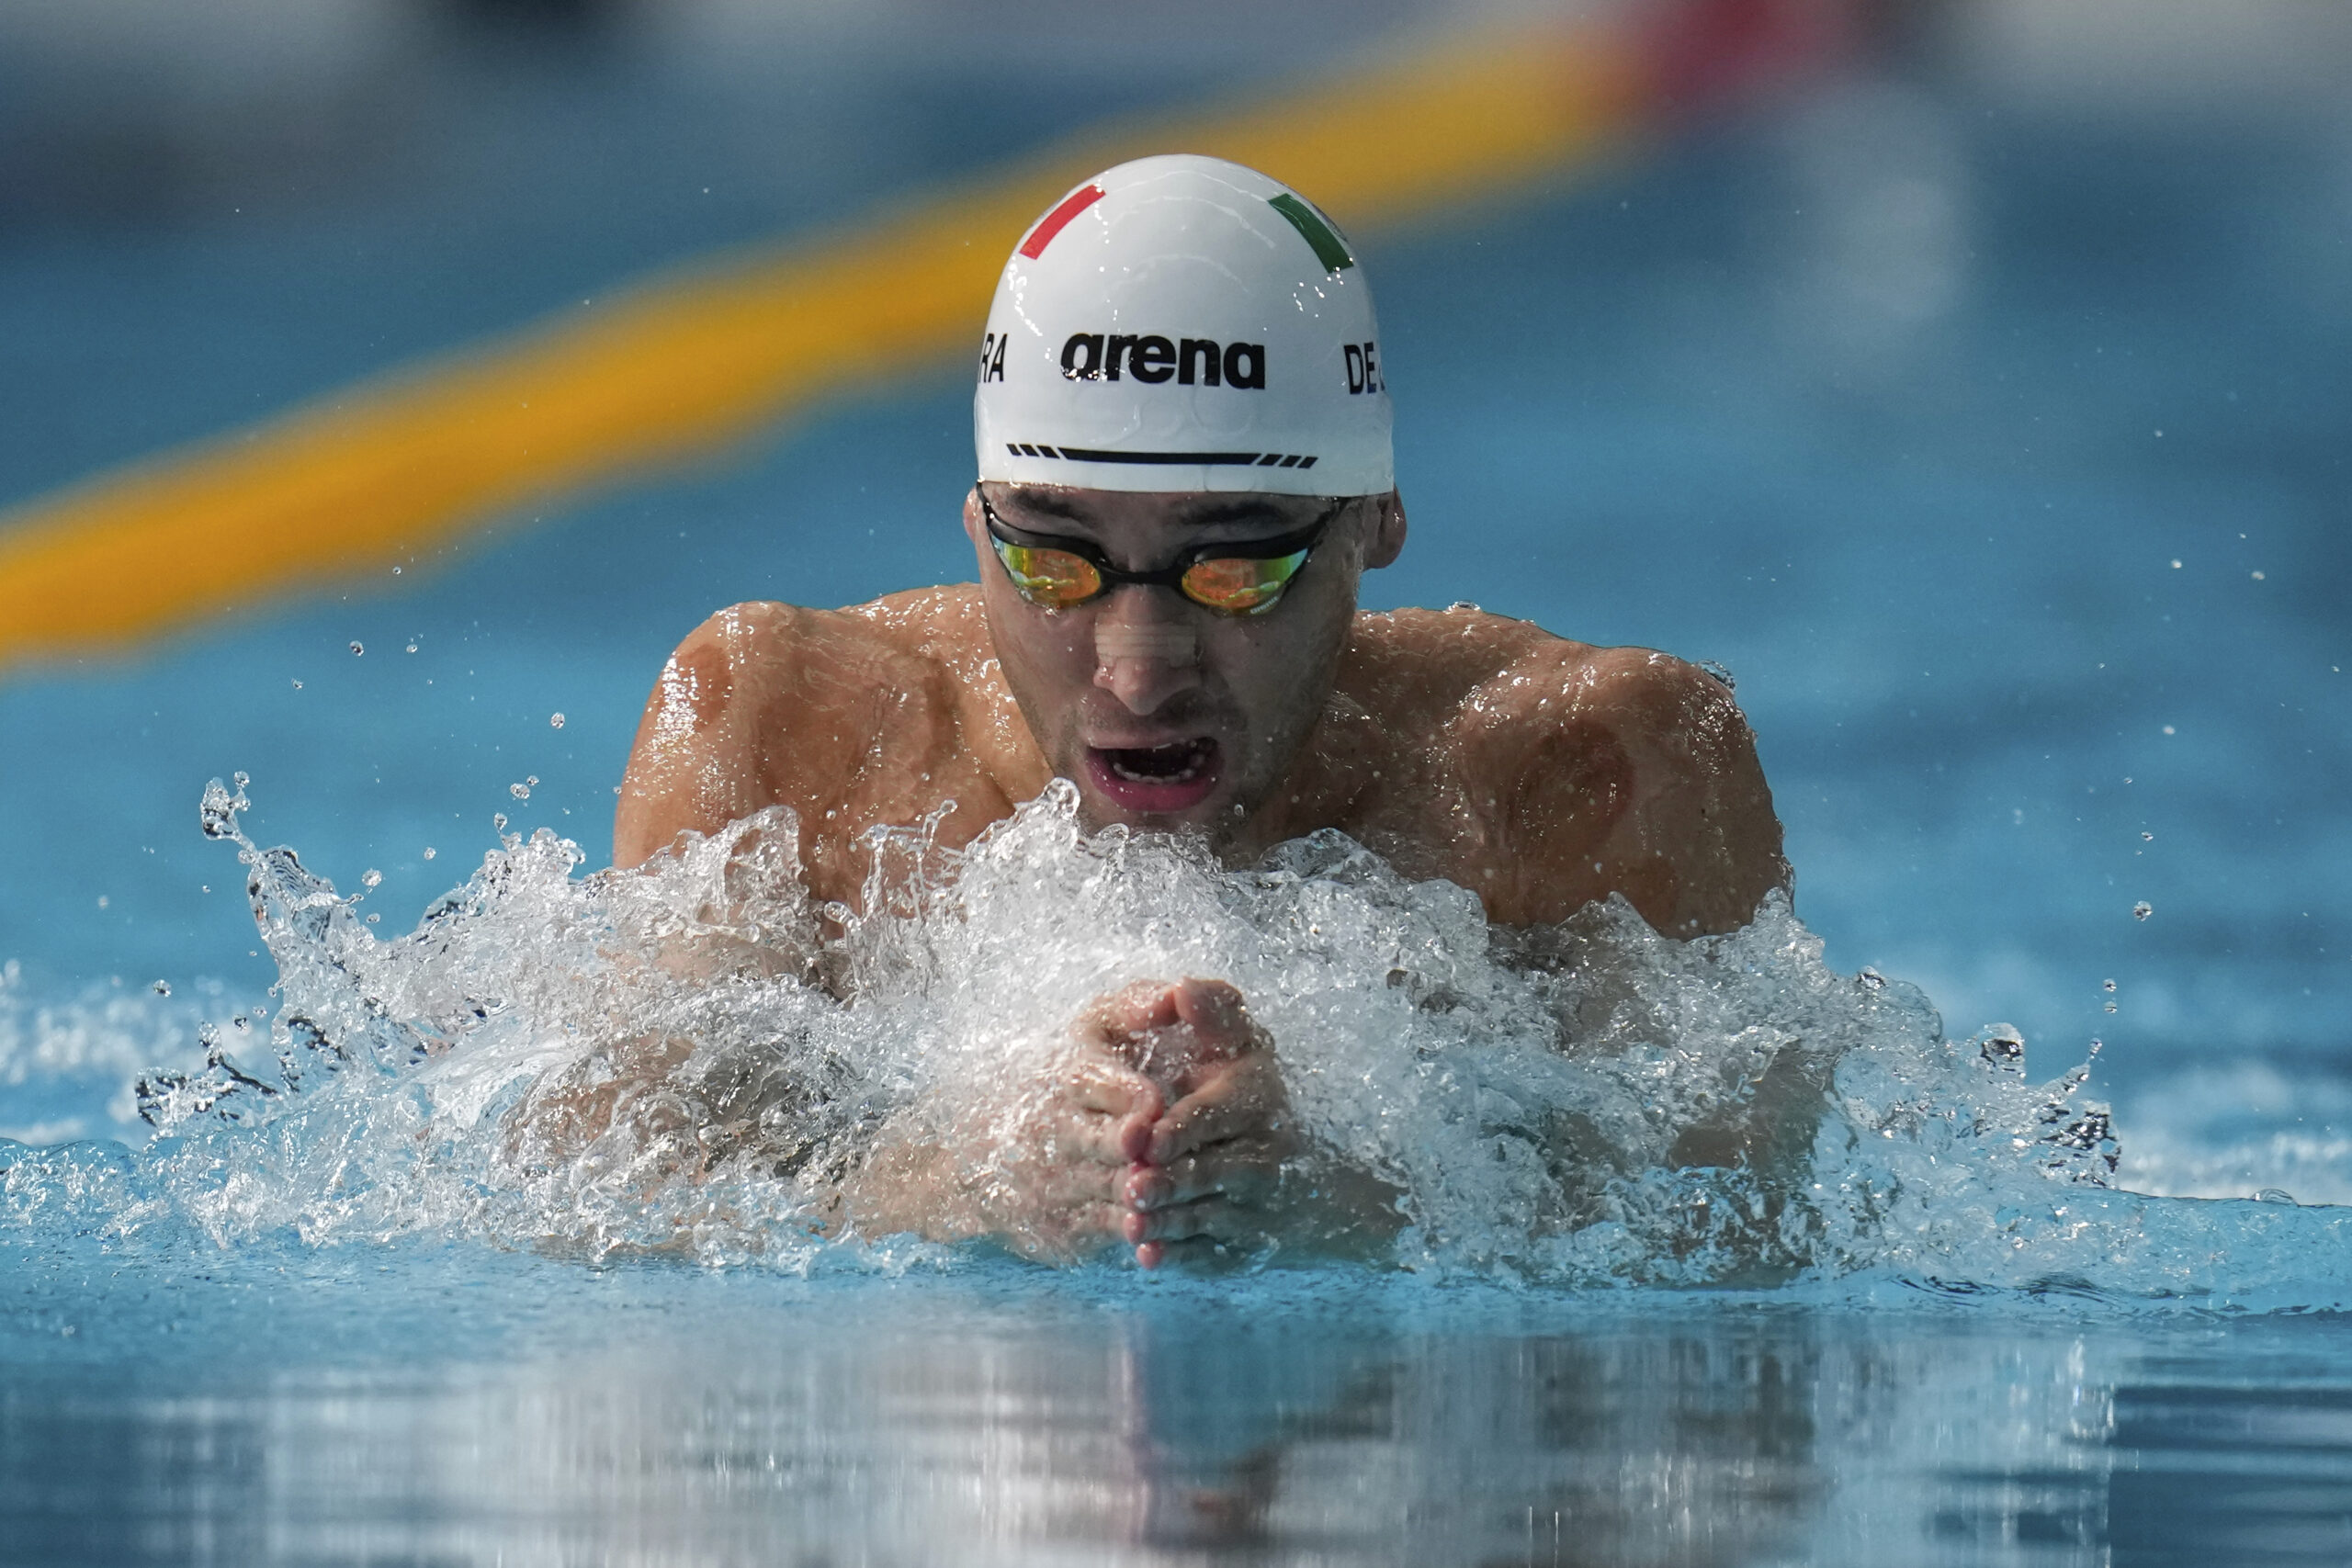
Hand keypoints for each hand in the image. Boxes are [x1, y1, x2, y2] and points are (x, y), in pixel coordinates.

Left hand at [1077, 977, 1299, 1268]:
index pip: (1220, 1114)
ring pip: (1209, 1215)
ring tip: (1133, 1224)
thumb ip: (1214, 1012)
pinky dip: (1185, 1259)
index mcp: (1259, 1100)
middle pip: (1214, 1172)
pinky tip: (1151, 1259)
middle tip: (1133, 1187)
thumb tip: (1181, 987)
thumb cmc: (1253, 1095)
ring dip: (1170, 1223)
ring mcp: (1261, 1205)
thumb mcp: (1243, 1044)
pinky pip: (1216, 1255)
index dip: (1185, 1127)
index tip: (1150, 1137)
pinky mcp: (1251, 1246)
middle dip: (1173, 1182)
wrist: (1324, 1180)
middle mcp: (1267, 1153)